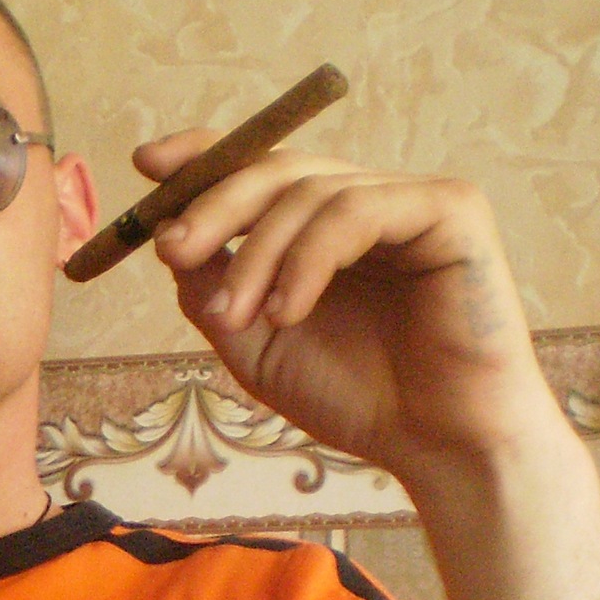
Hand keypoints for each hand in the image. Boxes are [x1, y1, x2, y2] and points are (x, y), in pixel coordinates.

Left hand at [134, 133, 567, 491]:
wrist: (436, 444)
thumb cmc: (356, 397)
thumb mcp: (256, 344)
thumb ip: (213, 287)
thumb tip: (164, 234)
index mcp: (324, 226)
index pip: (262, 168)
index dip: (205, 155)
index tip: (147, 165)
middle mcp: (368, 201)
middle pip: (277, 169)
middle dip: (215, 205)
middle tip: (173, 249)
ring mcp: (412, 200)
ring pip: (310, 192)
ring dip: (258, 254)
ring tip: (241, 319)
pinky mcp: (452, 210)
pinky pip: (358, 211)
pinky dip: (309, 259)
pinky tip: (288, 312)